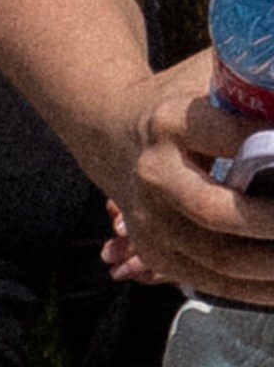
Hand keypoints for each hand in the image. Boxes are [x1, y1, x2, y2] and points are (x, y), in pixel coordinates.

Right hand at [107, 67, 273, 304]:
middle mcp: (153, 175)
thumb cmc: (175, 104)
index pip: (225, 135)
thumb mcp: (203, 76)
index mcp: (168, 123)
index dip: (270, 143)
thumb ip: (249, 84)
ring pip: (216, 257)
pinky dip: (256, 290)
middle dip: (271, 221)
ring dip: (269, 265)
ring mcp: (150, 220)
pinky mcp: (155, 252)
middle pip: (213, 211)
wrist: (109, 133)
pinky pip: (211, 281)